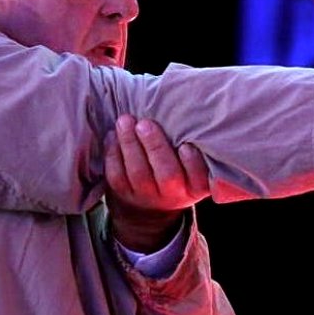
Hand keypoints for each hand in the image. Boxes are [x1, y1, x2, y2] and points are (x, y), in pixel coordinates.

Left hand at [104, 114, 209, 252]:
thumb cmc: (179, 169)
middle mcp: (174, 194)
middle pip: (167, 175)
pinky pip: (116, 175)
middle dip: (155, 147)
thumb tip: (192, 110)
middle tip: (145, 124)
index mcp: (196, 186)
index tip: (187, 147)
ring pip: (138, 173)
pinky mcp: (124, 194)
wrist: (152, 204)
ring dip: (130, 144)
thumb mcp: (195, 165)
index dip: (193, 164)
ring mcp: (148, 196)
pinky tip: (113, 134)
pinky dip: (112, 152)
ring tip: (125, 121)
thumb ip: (197, 145)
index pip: (200, 178)